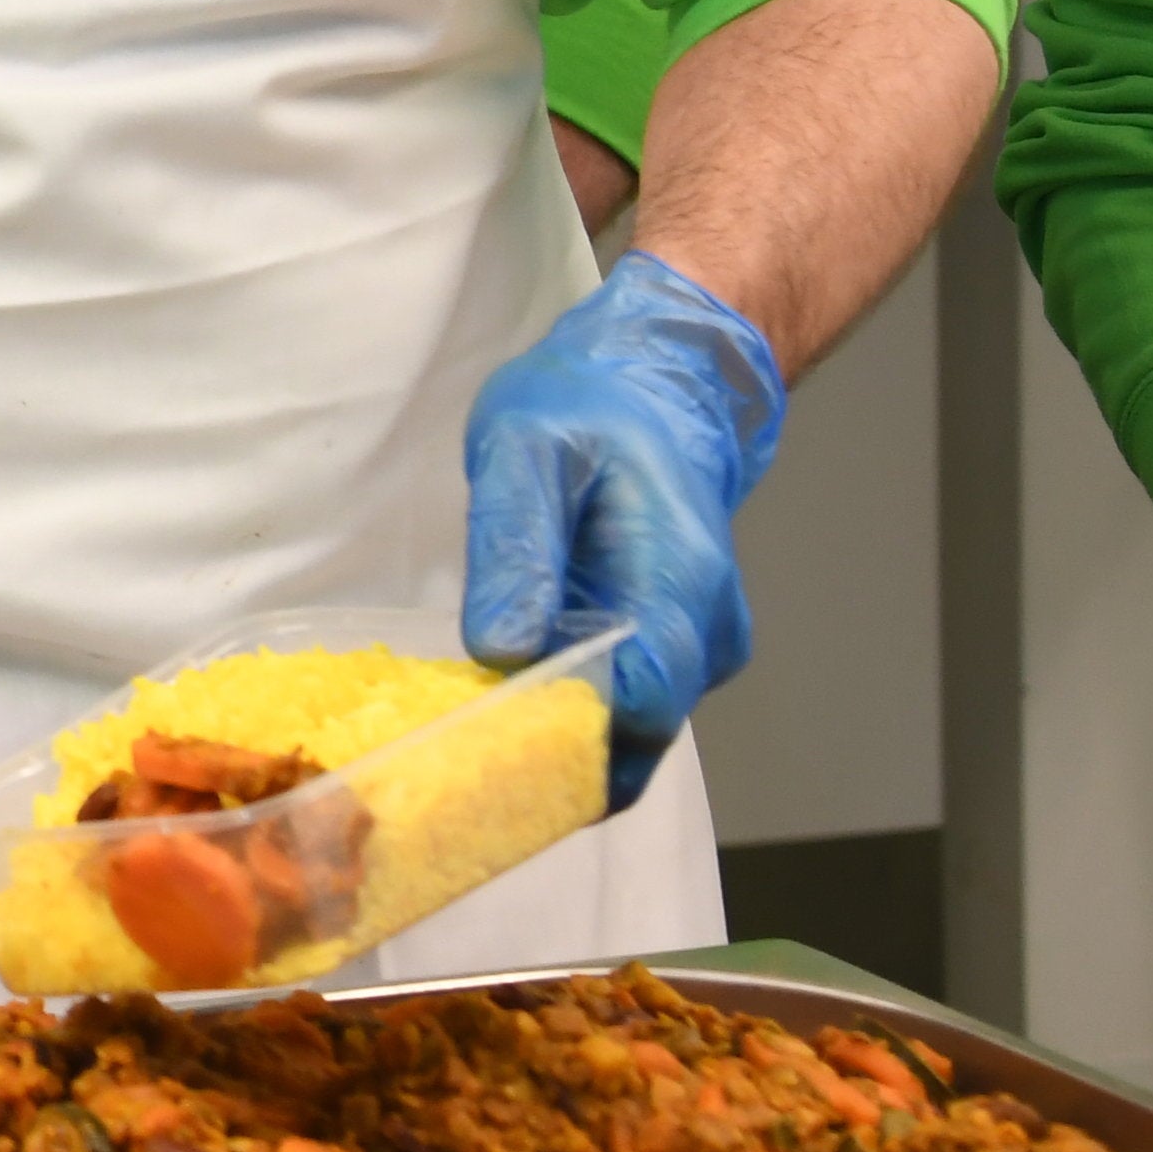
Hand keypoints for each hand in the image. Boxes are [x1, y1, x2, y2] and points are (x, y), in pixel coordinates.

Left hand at [465, 251, 787, 810]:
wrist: (649, 388)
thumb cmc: (583, 409)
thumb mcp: (522, 450)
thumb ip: (516, 546)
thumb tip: (503, 650)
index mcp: (679, 581)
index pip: (640, 703)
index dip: (562, 743)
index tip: (478, 749)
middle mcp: (707, 633)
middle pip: (633, 740)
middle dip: (545, 763)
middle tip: (445, 762)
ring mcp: (698, 651)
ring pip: (626, 737)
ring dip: (549, 747)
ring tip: (459, 731)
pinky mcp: (672, 657)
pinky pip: (620, 713)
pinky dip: (562, 722)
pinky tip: (496, 703)